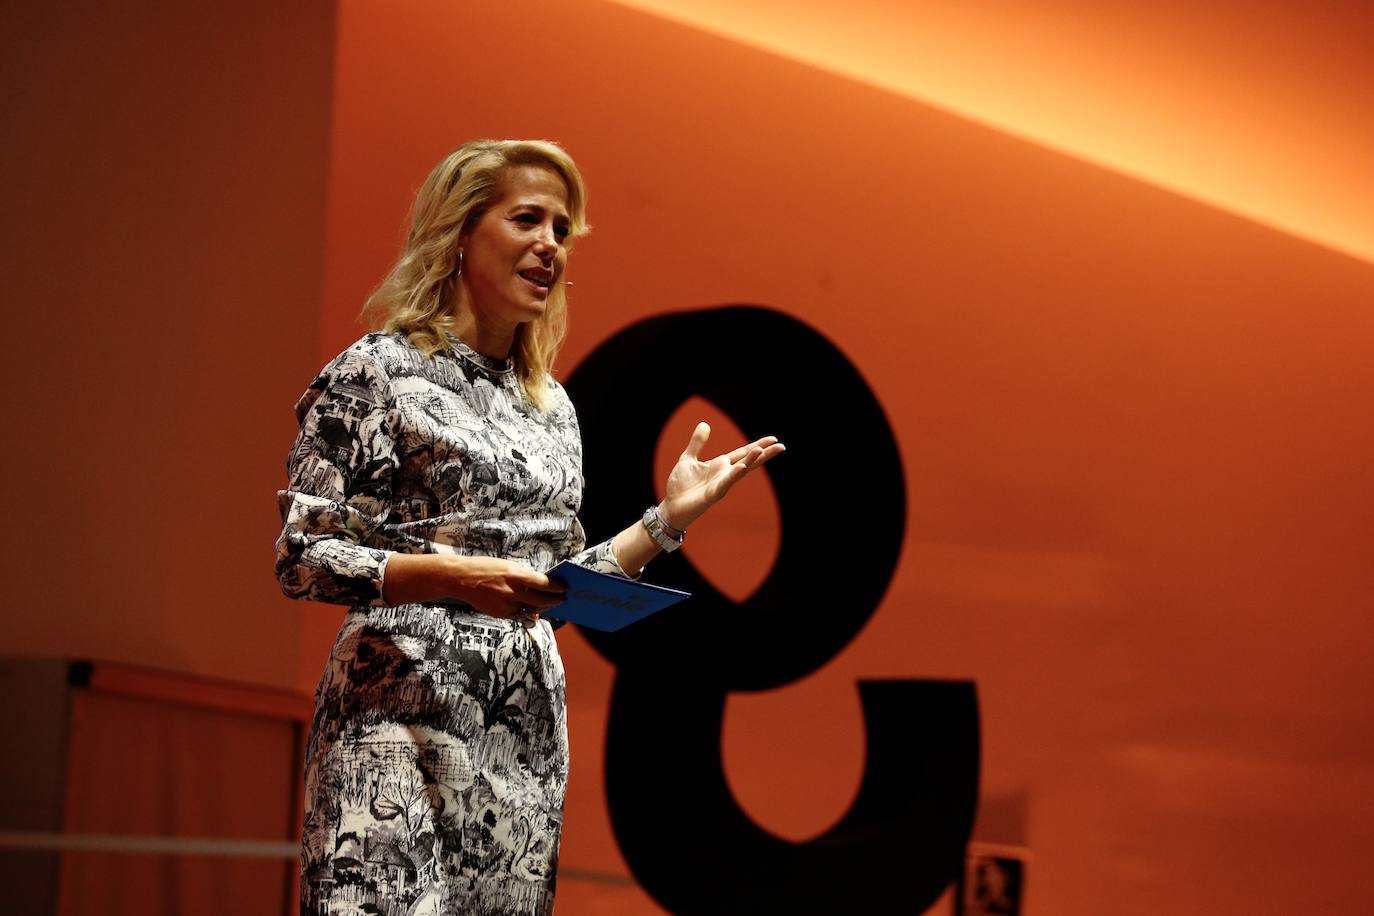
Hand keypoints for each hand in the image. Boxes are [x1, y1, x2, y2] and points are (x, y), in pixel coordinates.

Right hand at [443, 556, 566, 621]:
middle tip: (562, 599)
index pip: (544, 583)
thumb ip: (524, 578)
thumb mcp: (508, 566)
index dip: (557, 587)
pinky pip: (519, 614)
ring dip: (541, 606)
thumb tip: (540, 588)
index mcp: (515, 575)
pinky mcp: (500, 614)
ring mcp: (506, 605)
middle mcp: (512, 591)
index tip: (565, 587)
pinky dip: (525, 610)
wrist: (461, 578)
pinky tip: (529, 606)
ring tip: (548, 602)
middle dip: (555, 600)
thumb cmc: (486, 568)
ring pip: (531, 609)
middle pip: (542, 600)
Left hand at [659, 422, 785, 529]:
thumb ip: (697, 442)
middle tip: (781, 446)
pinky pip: (725, 483)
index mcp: (720, 465)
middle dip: (764, 454)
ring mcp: (721, 484)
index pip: (743, 452)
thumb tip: (705, 424)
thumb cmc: (681, 485)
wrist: (672, 506)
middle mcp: (724, 474)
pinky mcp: (713, 494)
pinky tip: (742, 467)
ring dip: (751, 461)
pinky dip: (734, 475)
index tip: (773, 439)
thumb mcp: (688, 458)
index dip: (757, 446)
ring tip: (762, 451)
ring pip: (740, 471)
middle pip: (748, 461)